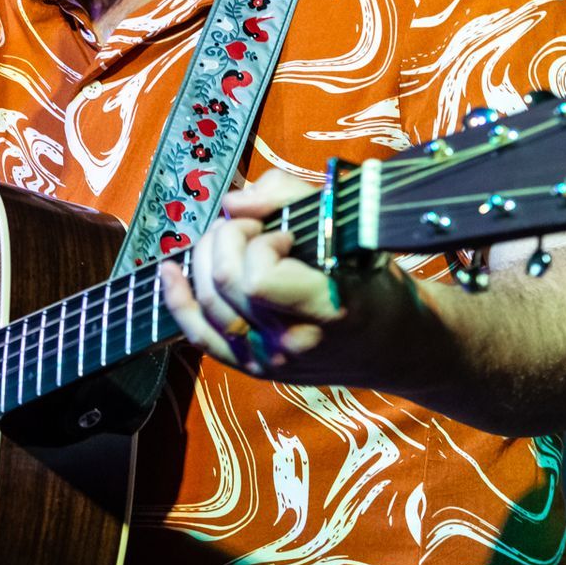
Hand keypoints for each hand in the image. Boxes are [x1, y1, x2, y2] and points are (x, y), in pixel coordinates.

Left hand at [159, 170, 424, 385]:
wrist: (396, 342)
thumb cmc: (374, 279)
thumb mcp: (350, 227)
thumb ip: (290, 198)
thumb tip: (233, 201)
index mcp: (326, 311)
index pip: (258, 280)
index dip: (260, 244)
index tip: (284, 234)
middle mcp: (293, 344)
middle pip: (225, 286)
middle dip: (228, 239)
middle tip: (252, 225)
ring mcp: (269, 361)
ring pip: (207, 305)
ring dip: (207, 257)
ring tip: (231, 238)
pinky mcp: (252, 366)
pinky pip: (199, 334)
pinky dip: (177, 298)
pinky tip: (169, 269)